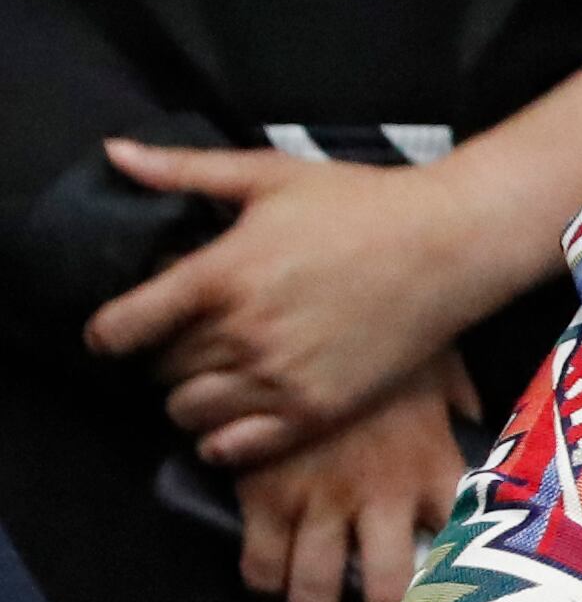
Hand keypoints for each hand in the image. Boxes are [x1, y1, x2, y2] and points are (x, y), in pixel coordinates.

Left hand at [86, 62, 581, 463]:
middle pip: (156, 371)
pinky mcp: (316, 410)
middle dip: (162, 356)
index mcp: (219, 274)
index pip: (120, 328)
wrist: (452, 244)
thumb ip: (185, 170)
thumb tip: (113, 153)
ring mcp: (278, 377)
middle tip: (189, 339)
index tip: (124, 327)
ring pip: (187, 412)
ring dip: (188, 397)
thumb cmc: (362, 202)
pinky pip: (234, 447)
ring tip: (213, 376)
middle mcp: (240, 332)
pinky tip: (232, 417)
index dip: (109, 331)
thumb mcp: (272, 175)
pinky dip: (220, 439)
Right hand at [235, 355, 474, 601]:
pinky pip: (259, 566)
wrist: (302, 314)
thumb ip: (460, 399)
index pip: (461, 541)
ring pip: (315, 592)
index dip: (459, 579)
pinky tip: (272, 573)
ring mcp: (319, 501)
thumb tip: (478, 414)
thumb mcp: (437, 362)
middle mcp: (381, 498)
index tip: (454, 597)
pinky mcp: (264, 496)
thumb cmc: (381, 334)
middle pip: (387, 592)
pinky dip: (264, 579)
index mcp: (434, 467)